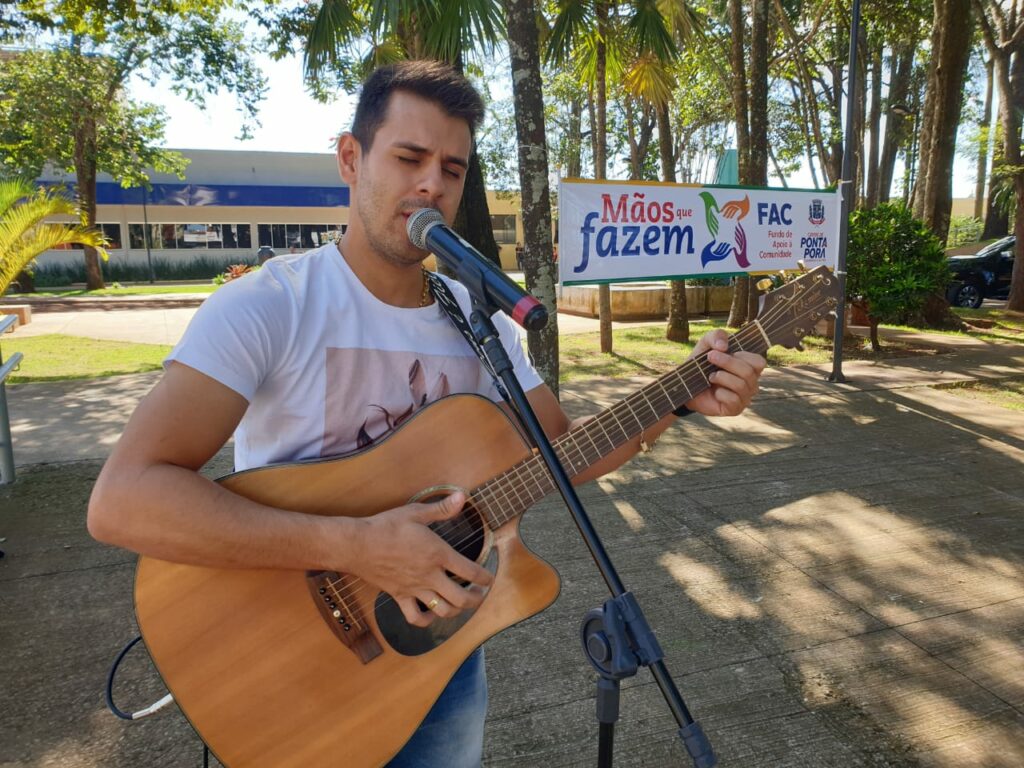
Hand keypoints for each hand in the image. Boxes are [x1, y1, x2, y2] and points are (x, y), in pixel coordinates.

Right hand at [347, 491, 492, 626]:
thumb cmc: (386, 527)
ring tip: (461, 604)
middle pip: (461, 598)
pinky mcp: (399, 596)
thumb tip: (461, 496)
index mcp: (437, 554)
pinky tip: (431, 614)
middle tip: (480, 594)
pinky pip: (415, 617)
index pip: (470, 571)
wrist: (357, 545)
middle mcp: (429, 575)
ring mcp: (415, 589)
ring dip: (456, 611)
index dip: (485, 577)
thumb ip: (442, 508)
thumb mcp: (415, 512)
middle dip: (476, 599)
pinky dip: (427, 620)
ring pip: (442, 611)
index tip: (490, 578)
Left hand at [684, 329, 764, 416]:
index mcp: (749, 367)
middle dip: (728, 362)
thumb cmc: (700, 364)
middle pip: (749, 373)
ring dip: (722, 377)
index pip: (759, 362)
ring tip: (710, 377)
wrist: (685, 385)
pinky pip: (734, 400)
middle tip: (710, 357)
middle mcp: (751, 383)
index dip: (742, 356)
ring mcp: (744, 397)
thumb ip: (716, 336)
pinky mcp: (735, 409)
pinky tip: (714, 393)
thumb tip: (723, 346)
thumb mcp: (706, 344)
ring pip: (742, 386)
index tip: (724, 350)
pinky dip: (721, 393)